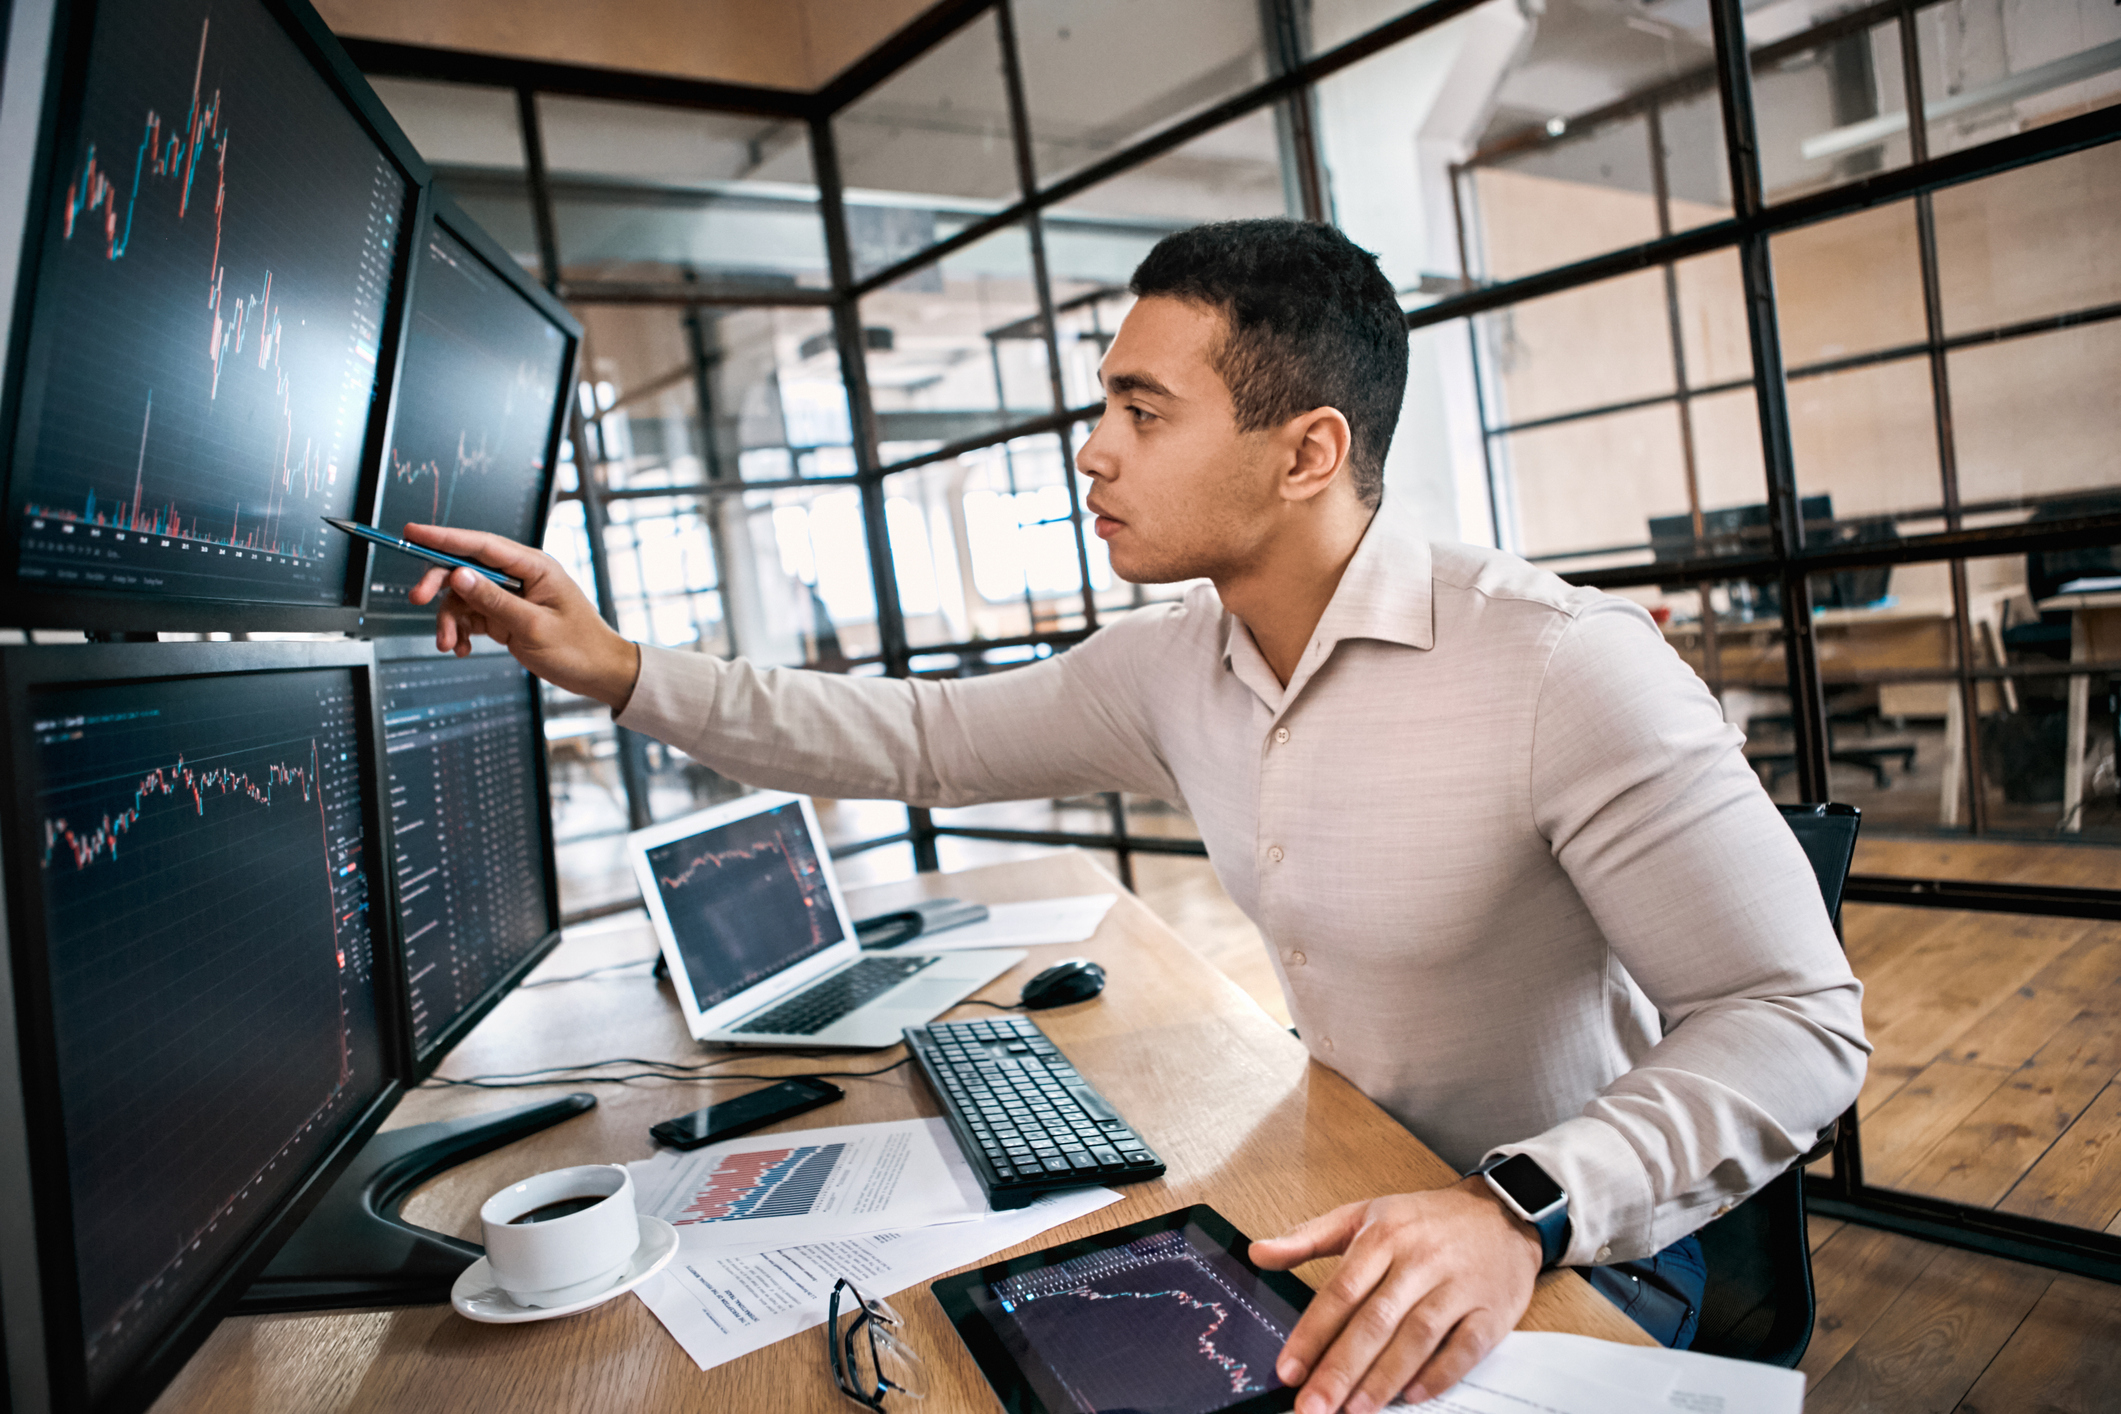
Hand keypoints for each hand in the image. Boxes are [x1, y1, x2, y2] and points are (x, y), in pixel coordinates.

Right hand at [403, 524, 639, 709]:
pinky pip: (472, 616)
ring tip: (448, 644)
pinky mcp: (506, 616)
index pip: (481, 544)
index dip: (443, 537)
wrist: (599, 673)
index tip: (411, 531)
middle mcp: (520, 576)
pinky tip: (461, 648)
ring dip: (450, 619)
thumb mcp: (533, 626)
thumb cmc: (579, 648)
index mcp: (534, 566)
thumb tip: (458, 575)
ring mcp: (512, 596)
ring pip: (464, 597)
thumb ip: (494, 600)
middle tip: (416, 599)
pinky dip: (461, 631)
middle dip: (439, 583)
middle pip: (466, 567)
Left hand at [1249, 1177, 1542, 1411]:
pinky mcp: (1492, 1311)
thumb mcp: (1364, 1215)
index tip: (1288, 1370)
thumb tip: (1258, 1253)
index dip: (1313, 1333)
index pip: (1341, 1291)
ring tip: (1353, 1411)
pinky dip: (1439, 1373)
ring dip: (1384, 1378)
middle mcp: (1420, 1261)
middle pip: (1375, 1321)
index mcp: (1384, 1236)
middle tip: (1313, 1407)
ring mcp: (1459, 1286)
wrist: (1504, 1213)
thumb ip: (1308, 1237)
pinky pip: (1465, 1348)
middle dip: (1341, 1368)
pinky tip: (1411, 1396)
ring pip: (1417, 1337)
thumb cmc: (1425, 1220)